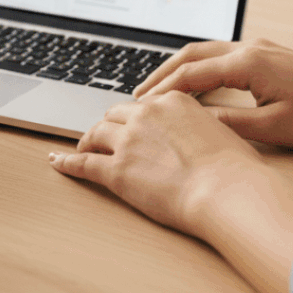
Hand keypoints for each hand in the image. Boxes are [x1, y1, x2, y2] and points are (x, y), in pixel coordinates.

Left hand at [49, 91, 268, 236]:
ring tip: (82, 149)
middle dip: (107, 127)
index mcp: (170, 101)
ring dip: (87, 142)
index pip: (140, 105)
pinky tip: (57, 163)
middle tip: (104, 138)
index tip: (129, 126)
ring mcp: (127, 141)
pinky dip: (67, 163)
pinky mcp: (116, 170)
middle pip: (113, 116)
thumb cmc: (235, 169)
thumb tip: (192, 135)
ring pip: (95, 134)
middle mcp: (144, 115)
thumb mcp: (220, 130)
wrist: (229, 191)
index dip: (131, 119)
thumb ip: (195, 126)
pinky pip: (83, 164)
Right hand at [134, 39, 292, 148]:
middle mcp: (250, 48)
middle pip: (190, 53)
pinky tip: (194, 83)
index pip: (191, 73)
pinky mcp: (267, 53)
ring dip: (178, 67)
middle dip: (161, 73)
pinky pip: (221, 53)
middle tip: (139, 94)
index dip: (163, 90)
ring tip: (159, 88)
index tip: (143, 106)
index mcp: (247, 63)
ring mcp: (259, 48)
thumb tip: (194, 123)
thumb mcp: (273, 127)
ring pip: (205, 50)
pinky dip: (199, 66)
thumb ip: (228, 123)